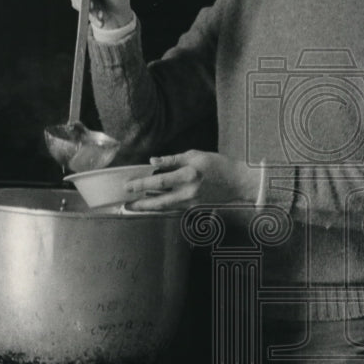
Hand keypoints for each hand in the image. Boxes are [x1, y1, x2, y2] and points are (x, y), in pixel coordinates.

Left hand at [125, 151, 259, 210]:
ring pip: (165, 207)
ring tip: (135, 206)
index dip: (142, 183)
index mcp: (189, 175)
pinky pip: (174, 207)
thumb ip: (173, 159)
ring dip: (149, 207)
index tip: (128, 184)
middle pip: (159, 201)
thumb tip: (153, 161)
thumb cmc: (218, 165)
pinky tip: (153, 203)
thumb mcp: (195, 155)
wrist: (237, 182)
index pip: (160, 180)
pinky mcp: (195, 208)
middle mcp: (189, 192)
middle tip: (126, 203)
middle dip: (141, 203)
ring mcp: (192, 202)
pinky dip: (162, 206)